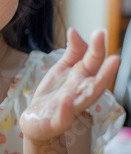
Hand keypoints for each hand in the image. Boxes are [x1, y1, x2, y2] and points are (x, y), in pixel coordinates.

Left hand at [20, 28, 119, 142]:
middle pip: (96, 81)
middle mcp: (80, 92)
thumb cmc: (54, 93)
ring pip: (86, 99)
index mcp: (82, 78)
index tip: (100, 32)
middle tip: (115, 58)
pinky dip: (66, 110)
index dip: (97, 48)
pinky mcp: (57, 122)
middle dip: (105, 72)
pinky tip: (67, 99)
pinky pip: (64, 117)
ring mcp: (71, 108)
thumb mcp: (63, 69)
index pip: (93, 62)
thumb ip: (72, 52)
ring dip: (93, 89)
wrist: (37, 120)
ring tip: (97, 84)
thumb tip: (74, 31)